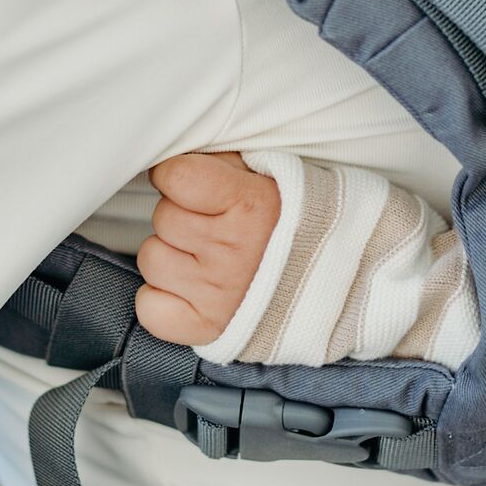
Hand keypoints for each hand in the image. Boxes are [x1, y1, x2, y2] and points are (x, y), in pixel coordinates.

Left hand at [134, 151, 282, 346]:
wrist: (335, 282)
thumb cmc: (296, 223)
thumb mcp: (271, 176)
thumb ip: (222, 163)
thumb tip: (175, 158)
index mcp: (251, 206)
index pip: (175, 176)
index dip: (174, 175)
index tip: (186, 181)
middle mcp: (233, 251)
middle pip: (163, 217)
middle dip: (181, 215)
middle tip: (211, 224)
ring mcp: (218, 294)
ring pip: (152, 258)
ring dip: (171, 255)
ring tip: (204, 256)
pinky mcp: (206, 327)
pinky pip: (150, 308)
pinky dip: (161, 299)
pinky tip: (190, 288)